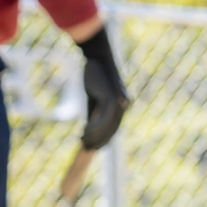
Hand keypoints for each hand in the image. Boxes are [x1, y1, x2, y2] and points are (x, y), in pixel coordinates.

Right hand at [76, 26, 130, 150]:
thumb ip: (95, 111)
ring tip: (83, 141)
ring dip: (95, 136)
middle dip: (100, 142)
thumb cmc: (95, 75)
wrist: (98, 57)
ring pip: (108, 127)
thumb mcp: (94, 96)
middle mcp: (124, 106)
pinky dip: (94, 128)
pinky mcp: (112, 99)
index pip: (113, 128)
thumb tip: (90, 128)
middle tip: (86, 148)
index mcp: (121, 106)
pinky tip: (85, 132)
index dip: (103, 139)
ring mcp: (120, 104)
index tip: (92, 146)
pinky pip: (104, 119)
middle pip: (112, 130)